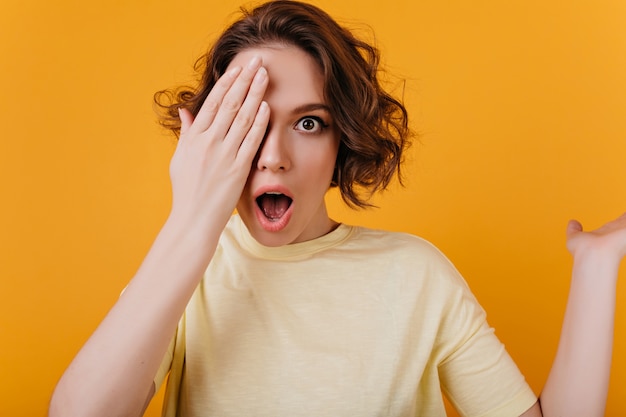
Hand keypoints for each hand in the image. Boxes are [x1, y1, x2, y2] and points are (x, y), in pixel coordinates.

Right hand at [168, 56, 269, 229]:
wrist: (193, 219)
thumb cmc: (187, 190)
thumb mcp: (180, 158)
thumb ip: (186, 133)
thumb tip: (185, 110)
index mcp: (194, 138)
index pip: (213, 102)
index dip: (227, 83)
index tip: (239, 68)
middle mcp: (209, 143)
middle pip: (230, 104)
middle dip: (245, 80)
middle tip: (258, 61)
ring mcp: (224, 155)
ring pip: (243, 118)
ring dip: (255, 94)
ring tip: (265, 76)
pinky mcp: (237, 169)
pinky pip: (250, 141)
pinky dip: (259, 123)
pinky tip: (267, 107)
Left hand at [566, 212, 625, 264]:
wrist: (592, 254)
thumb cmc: (583, 250)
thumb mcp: (574, 237)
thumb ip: (574, 230)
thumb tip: (572, 222)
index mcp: (608, 231)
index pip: (620, 222)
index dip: (624, 218)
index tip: (625, 215)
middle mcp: (619, 230)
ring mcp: (625, 229)